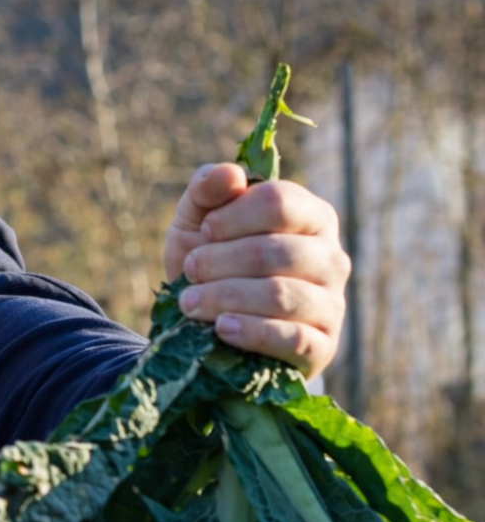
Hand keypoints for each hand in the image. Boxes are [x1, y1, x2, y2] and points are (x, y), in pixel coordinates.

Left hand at [163, 162, 350, 377]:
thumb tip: (231, 175)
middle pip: (275, 251)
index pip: (280, 202)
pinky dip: (252, 333)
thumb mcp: (197, 222)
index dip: (233, 216)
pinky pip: (293, 338)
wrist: (210, 327)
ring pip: (281, 295)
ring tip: (189, 303)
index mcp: (311, 216)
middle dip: (220, 261)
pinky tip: (222, 328)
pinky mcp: (323, 346)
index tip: (204, 231)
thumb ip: (207, 189)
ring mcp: (332, 304)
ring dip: (225, 297)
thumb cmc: (211, 264)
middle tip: (189, 271)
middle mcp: (332, 257)